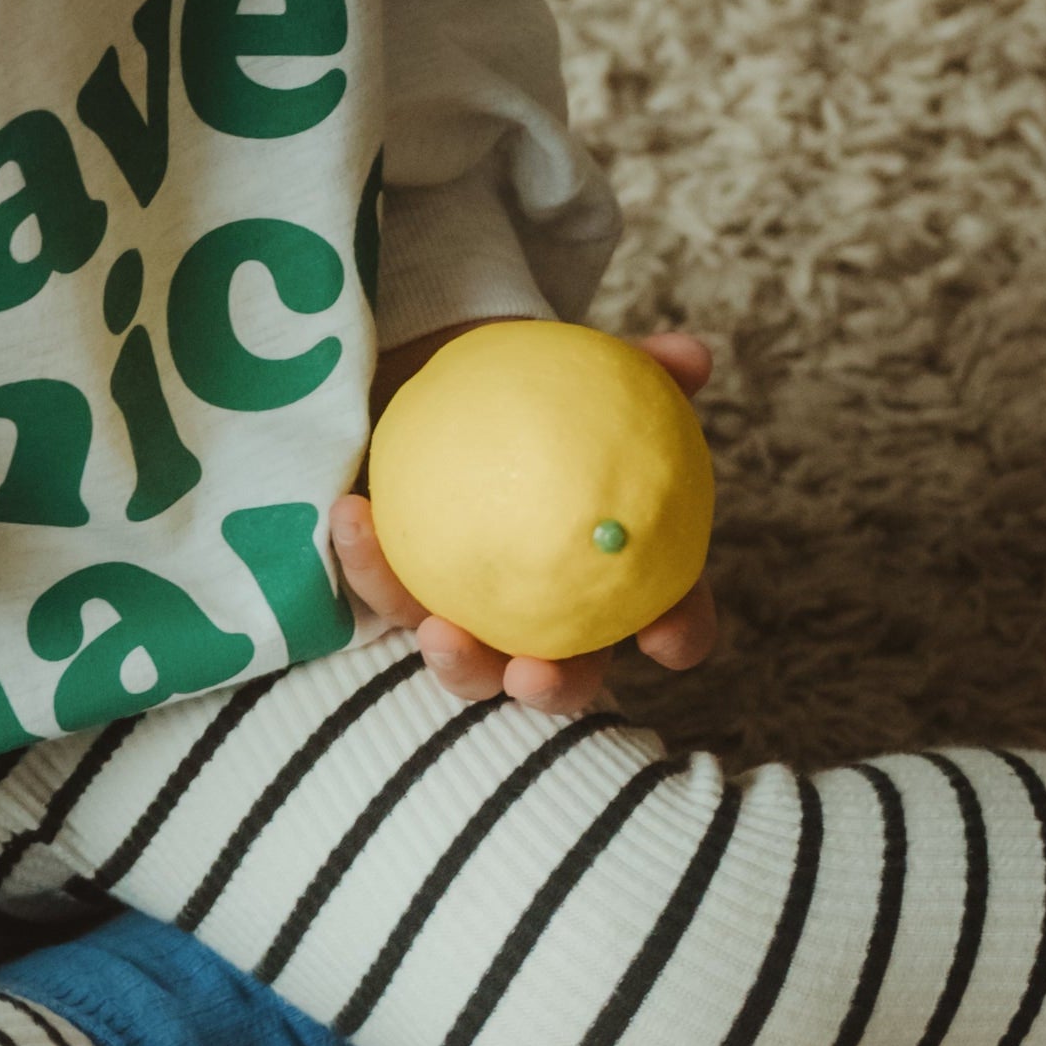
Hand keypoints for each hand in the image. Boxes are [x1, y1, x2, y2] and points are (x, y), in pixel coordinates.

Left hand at [335, 326, 720, 714]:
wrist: (460, 393)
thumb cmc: (546, 401)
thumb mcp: (592, 376)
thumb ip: (644, 371)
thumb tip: (691, 356)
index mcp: (615, 578)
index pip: (667, 617)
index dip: (677, 636)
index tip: (664, 635)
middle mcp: (549, 617)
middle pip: (563, 676)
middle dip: (552, 689)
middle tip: (532, 672)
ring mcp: (475, 616)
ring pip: (469, 663)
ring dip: (458, 663)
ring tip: (438, 631)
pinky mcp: (404, 594)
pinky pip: (386, 589)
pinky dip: (370, 563)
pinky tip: (354, 516)